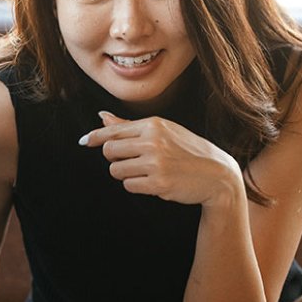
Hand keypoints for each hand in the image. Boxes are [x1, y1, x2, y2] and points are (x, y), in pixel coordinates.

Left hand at [80, 111, 242, 206]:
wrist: (217, 174)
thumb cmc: (188, 150)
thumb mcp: (163, 131)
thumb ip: (129, 126)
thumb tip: (101, 116)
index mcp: (153, 125)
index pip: (113, 130)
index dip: (95, 137)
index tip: (84, 141)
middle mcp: (153, 141)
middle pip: (109, 151)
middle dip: (114, 159)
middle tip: (131, 161)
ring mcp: (156, 163)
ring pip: (116, 170)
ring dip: (125, 174)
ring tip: (145, 172)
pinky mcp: (158, 183)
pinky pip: (129, 186)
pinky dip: (136, 186)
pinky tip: (152, 182)